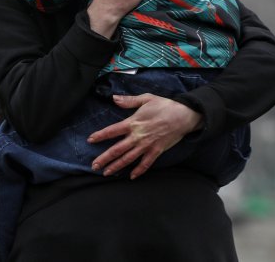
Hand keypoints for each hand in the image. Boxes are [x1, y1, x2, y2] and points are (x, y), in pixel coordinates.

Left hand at [88, 94, 203, 178]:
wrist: (185, 115)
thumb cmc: (165, 105)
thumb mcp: (146, 98)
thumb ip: (129, 101)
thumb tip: (114, 98)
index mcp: (133, 123)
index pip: (112, 131)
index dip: (100, 136)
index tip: (90, 140)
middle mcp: (138, 136)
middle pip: (117, 149)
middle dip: (104, 158)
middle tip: (94, 166)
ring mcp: (147, 145)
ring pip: (129, 159)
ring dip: (116, 166)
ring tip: (106, 173)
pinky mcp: (157, 151)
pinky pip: (146, 163)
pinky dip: (139, 171)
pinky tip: (131, 177)